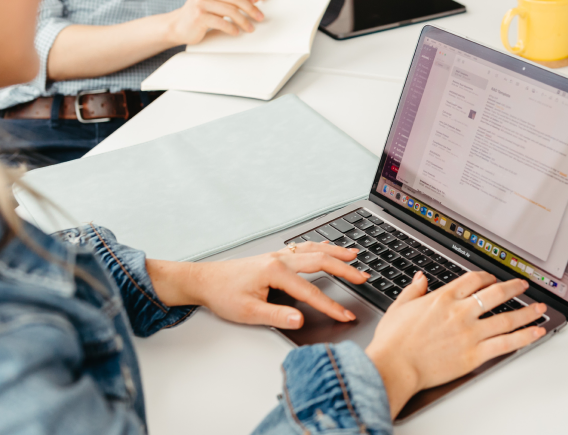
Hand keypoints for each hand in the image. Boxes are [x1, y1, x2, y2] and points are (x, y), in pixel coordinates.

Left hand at [149, 242, 369, 327]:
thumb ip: (276, 316)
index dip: (331, 306)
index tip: (346, 316)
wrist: (204, 280)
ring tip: (354, 256)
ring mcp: (277, 255)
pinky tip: (327, 248)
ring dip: (335, 253)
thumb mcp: (248, 312)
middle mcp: (279, 259)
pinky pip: (303, 248)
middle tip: (363, 277)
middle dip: (344, 271)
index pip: (311, 292)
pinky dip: (320, 247)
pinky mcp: (274, 257)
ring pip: (313, 250)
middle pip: (320, 262)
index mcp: (275, 272)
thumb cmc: (223, 294)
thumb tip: (300, 320)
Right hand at [166, 0, 264, 44]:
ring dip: (244, 21)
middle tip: (259, 17)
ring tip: (250, 28)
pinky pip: (223, 23)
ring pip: (231, 11)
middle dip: (251, 8)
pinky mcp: (199, 17)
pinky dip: (232, 29)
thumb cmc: (198, 12)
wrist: (177, 26)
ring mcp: (200, 2)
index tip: (255, 1)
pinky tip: (236, 32)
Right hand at [365, 272, 547, 417]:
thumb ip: (413, 290)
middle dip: (513, 288)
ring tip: (539, 308)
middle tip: (523, 286)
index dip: (487, 277)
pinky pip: (506, 343)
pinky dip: (524, 336)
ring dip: (527, 311)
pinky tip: (536, 332)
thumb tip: (420, 278)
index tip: (493, 279)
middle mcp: (461, 312)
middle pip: (496, 294)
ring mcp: (471, 333)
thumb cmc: (393, 341)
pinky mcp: (475, 354)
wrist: (395, 366)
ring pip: (507, 317)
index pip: (473, 280)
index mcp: (443, 298)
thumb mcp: (399, 306)